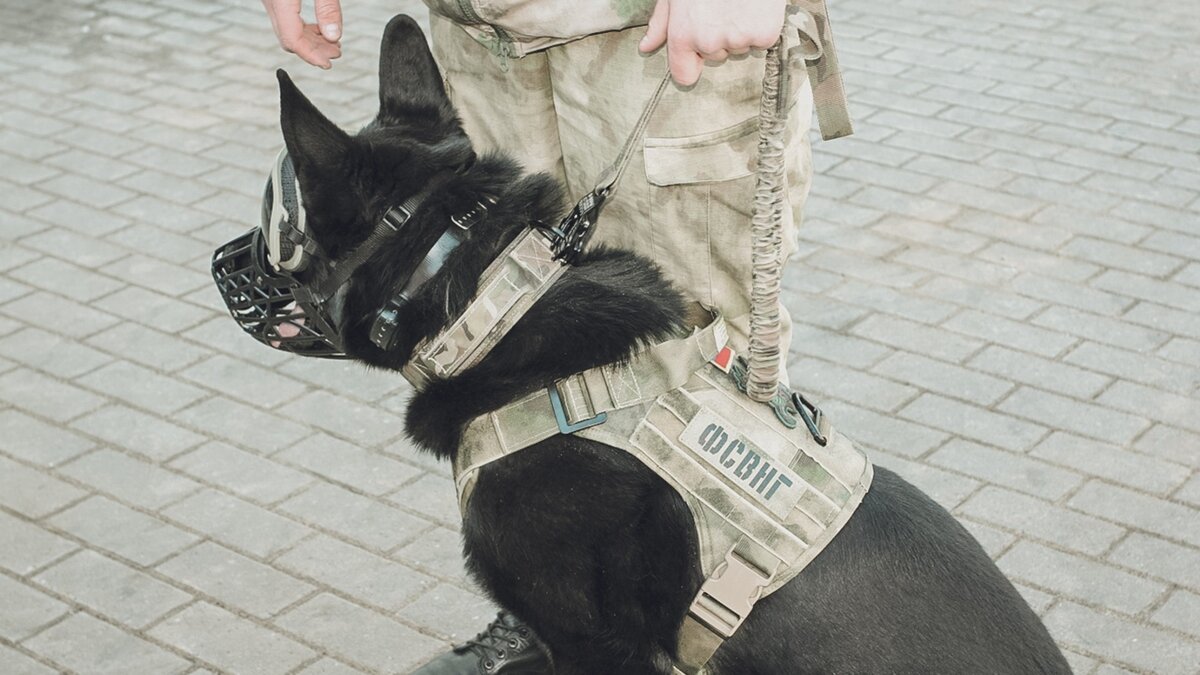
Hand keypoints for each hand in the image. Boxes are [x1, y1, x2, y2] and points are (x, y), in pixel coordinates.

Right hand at [262, 0, 343, 68]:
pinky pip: (286, 19)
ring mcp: (269, 0)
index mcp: (280, 0)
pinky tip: (319, 30)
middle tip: (335, 53)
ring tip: (332, 44)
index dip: (311, 56)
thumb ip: (327, 8)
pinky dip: (303, 29)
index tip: (326, 64)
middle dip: (314, 50)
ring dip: (310, 40)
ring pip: (287, 30)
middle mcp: (270, 1)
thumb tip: (333, 36)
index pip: (292, 39)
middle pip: (289, 38)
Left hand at [639, 0, 785, 85]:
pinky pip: (762, 42)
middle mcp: (708, 43)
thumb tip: (647, 46)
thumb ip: (661, 23)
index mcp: (682, 36)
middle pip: (715, 56)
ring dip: (741, 31)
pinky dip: (762, 27)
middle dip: (719, 37)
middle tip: (722, 8)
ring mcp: (738, 41)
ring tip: (738, 4)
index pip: (684, 75)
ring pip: (739, 48)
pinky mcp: (763, 36)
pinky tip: (754, 8)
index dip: (692, 61)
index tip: (698, 51)